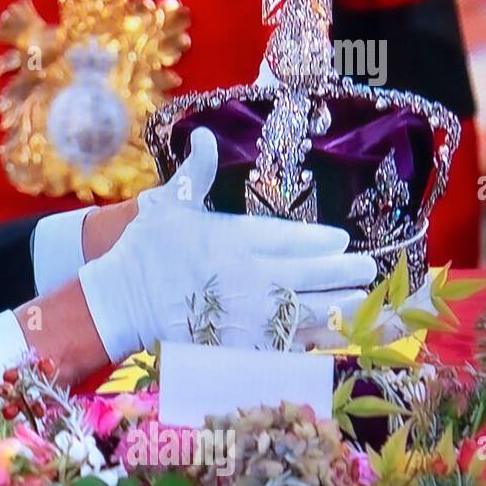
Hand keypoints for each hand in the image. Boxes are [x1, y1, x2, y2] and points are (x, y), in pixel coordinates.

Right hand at [77, 127, 376, 359]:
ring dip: (343, 306)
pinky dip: (316, 342)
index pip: (296, 238)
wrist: (119, 303)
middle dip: (346, 272)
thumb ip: (195, 174)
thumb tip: (205, 137)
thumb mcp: (167, 204)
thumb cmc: (142, 252)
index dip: (324, 241)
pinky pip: (291, 347)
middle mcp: (254, 276)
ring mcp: (252, 316)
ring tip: (361, 300)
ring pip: (314, 311)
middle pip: (316, 274)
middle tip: (366, 269)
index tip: (342, 241)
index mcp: (239, 238)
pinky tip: (331, 337)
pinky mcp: (244, 347)